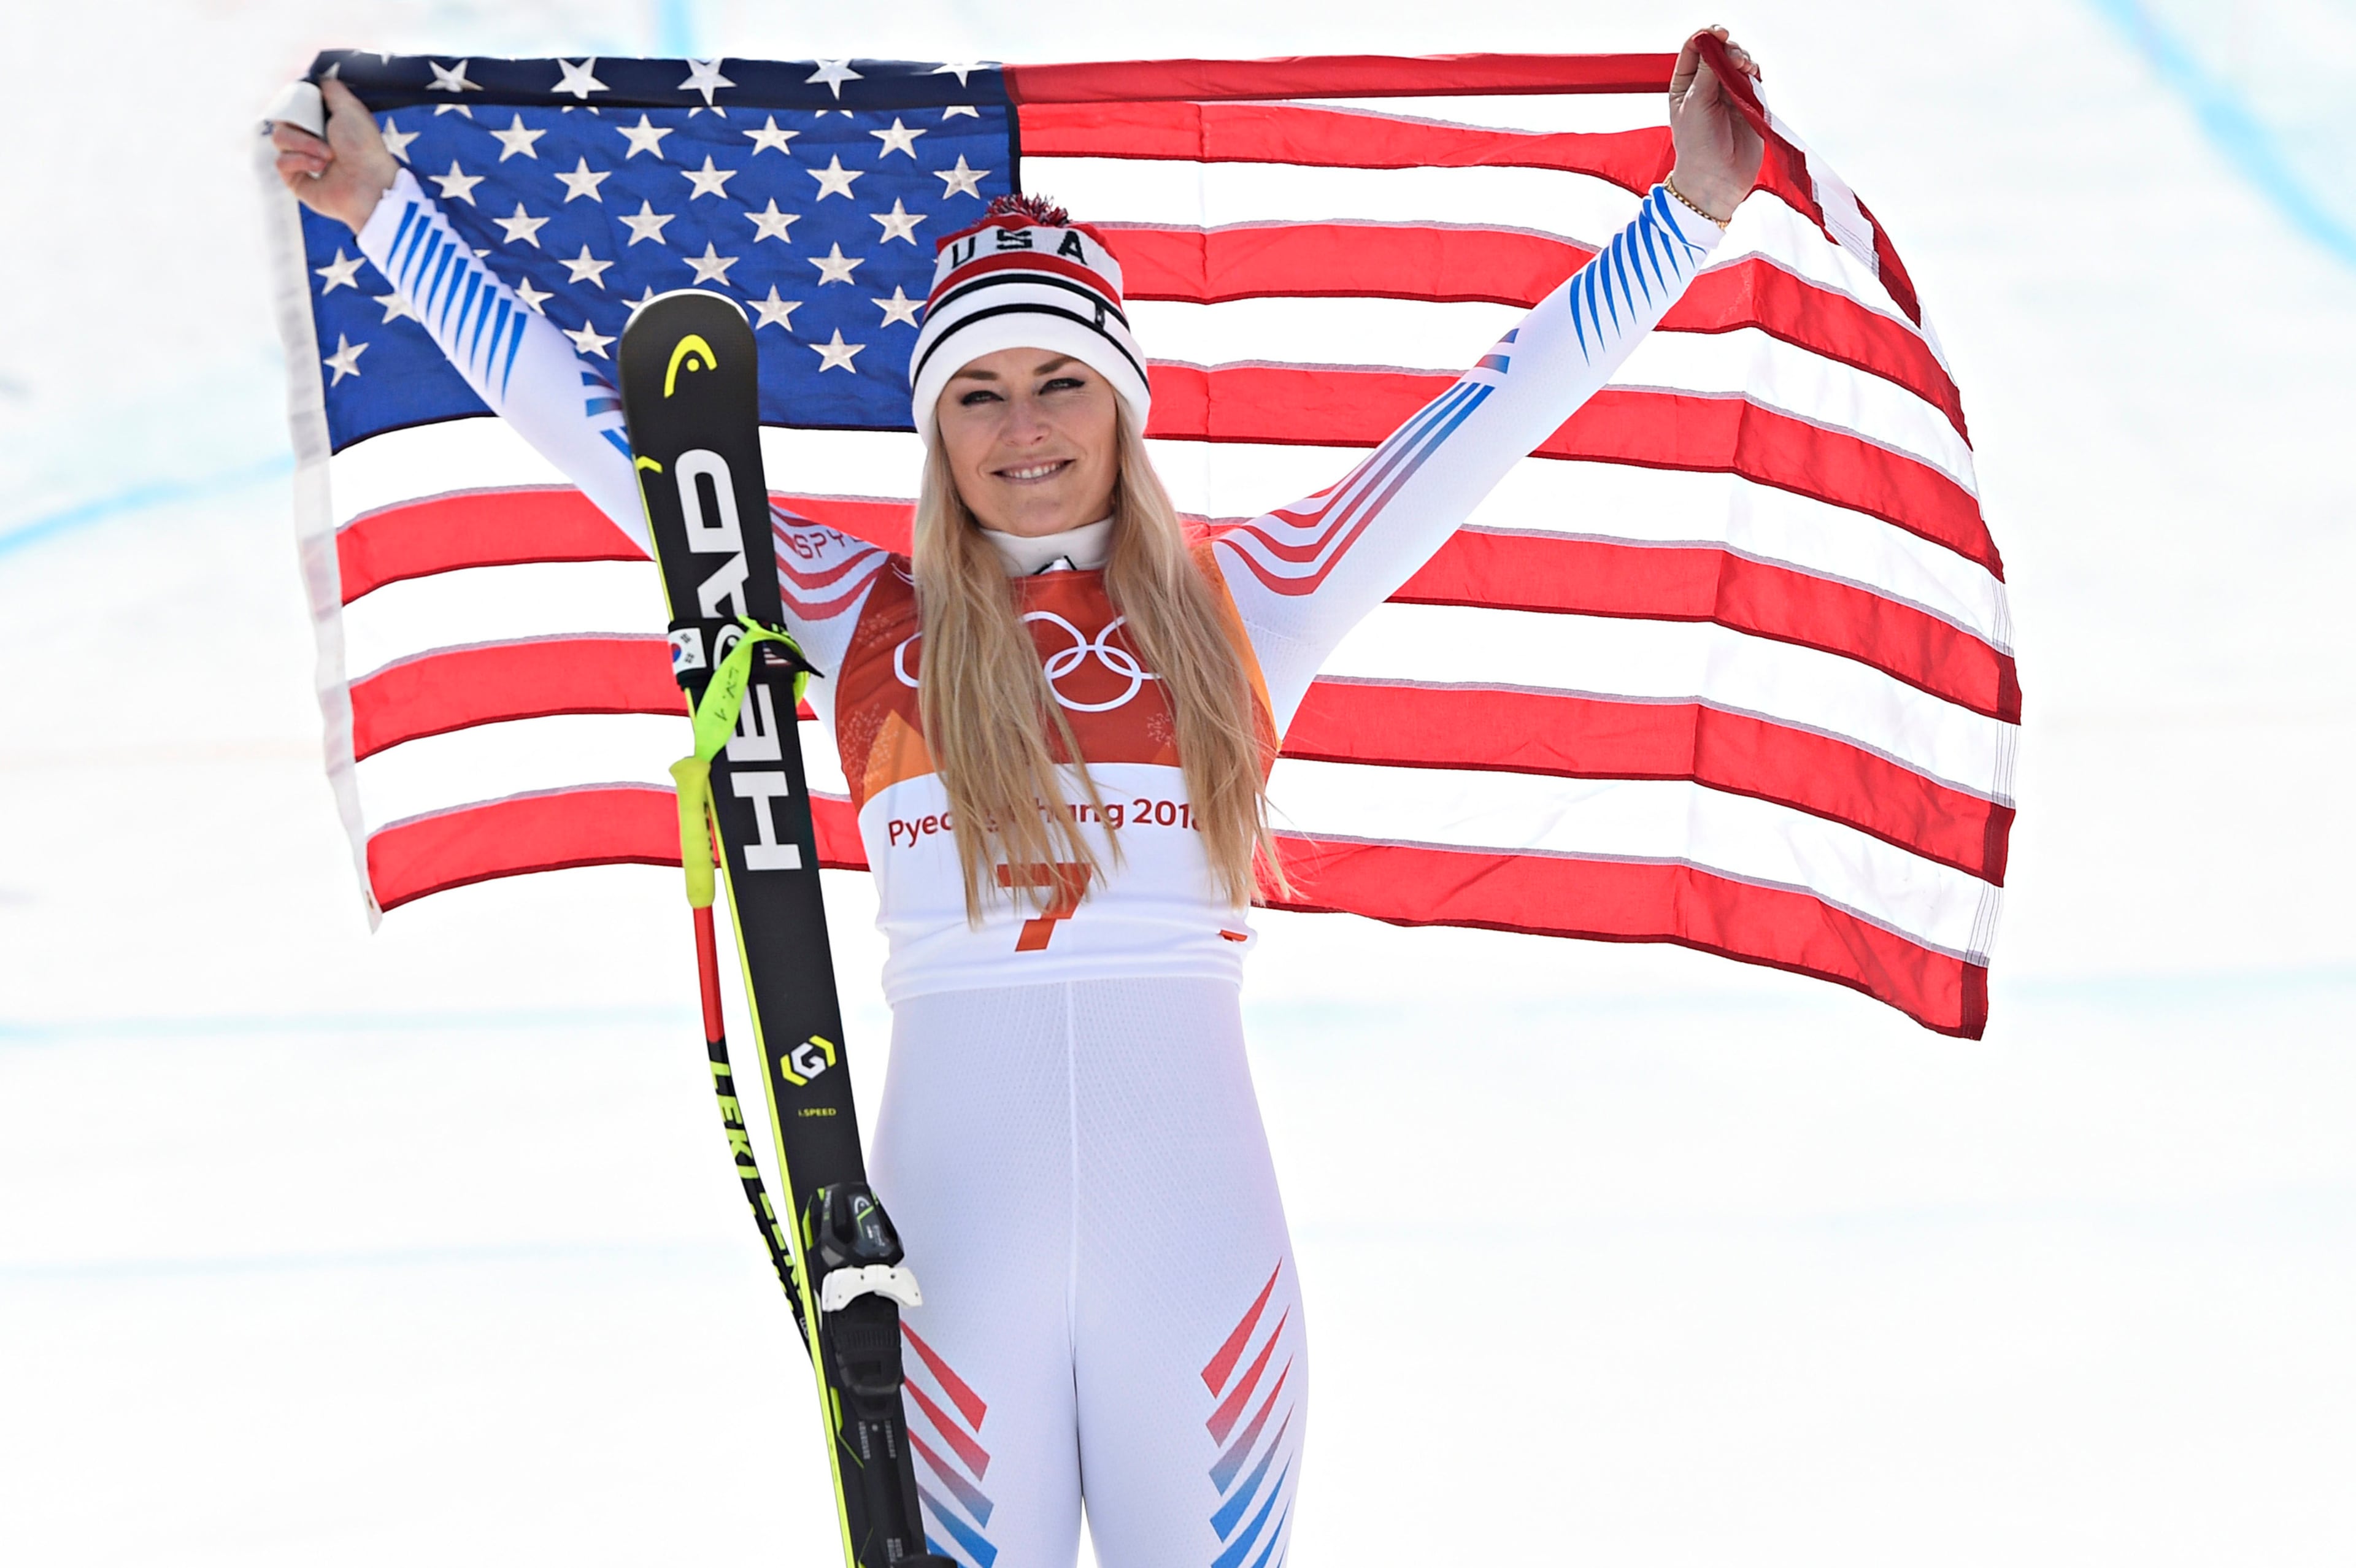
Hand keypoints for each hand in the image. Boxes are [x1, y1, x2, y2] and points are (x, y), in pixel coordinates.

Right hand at [271, 77, 397, 232]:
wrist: (370, 184)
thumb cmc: (365, 147)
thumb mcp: (350, 108)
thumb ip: (332, 90)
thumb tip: (319, 78)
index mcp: (322, 122)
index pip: (292, 105)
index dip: (293, 103)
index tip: (303, 104)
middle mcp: (310, 139)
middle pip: (281, 119)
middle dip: (302, 125)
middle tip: (325, 134)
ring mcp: (302, 160)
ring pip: (279, 139)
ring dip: (304, 144)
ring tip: (329, 155)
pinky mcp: (296, 180)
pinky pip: (281, 162)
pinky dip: (300, 161)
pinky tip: (319, 167)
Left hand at [1665, 26, 1765, 224]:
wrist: (1717, 178)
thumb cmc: (1698, 146)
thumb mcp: (1696, 104)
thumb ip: (1707, 72)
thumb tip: (1713, 43)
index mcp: (1685, 85)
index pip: (1694, 49)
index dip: (1707, 36)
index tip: (1718, 33)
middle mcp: (1707, 86)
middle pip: (1720, 51)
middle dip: (1729, 48)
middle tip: (1734, 57)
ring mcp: (1728, 93)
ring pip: (1739, 62)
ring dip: (1743, 58)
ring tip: (1744, 66)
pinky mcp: (1748, 102)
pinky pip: (1753, 78)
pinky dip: (1754, 72)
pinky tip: (1753, 74)